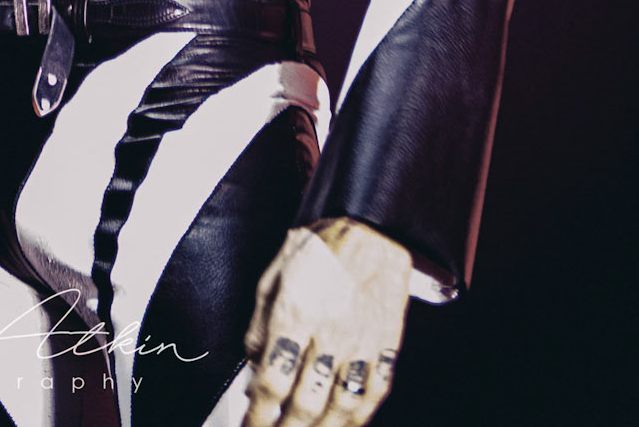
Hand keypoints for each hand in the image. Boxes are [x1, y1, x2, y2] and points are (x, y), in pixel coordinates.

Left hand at [244, 219, 409, 424]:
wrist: (372, 230)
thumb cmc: (322, 247)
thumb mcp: (275, 273)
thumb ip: (260, 321)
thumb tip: (252, 362)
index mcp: (295, 312)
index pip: (272, 380)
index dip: (258, 415)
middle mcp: (329, 333)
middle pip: (305, 403)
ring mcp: (361, 343)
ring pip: (341, 406)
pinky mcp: (386, 346)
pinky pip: (374, 393)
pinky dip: (358, 418)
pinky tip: (346, 425)